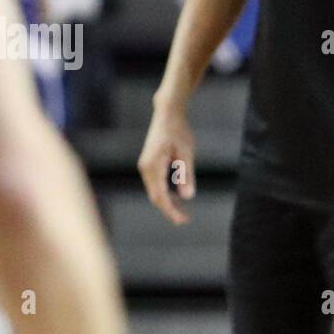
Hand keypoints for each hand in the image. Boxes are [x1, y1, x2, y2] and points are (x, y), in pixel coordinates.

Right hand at [138, 103, 196, 225]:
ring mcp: (145, 166)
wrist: (167, 113)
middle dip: (169, 209)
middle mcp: (145, 168)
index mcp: (153, 167)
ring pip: (154, 190)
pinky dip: (164, 191)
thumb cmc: (178, 130)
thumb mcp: (186, 152)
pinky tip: (176, 194)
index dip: (170, 211)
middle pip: (155, 196)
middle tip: (184, 219)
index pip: (160, 197)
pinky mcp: (149, 163)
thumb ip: (186, 175)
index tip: (182, 220)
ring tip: (181, 210)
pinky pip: (155, 183)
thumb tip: (188, 197)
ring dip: (167, 201)